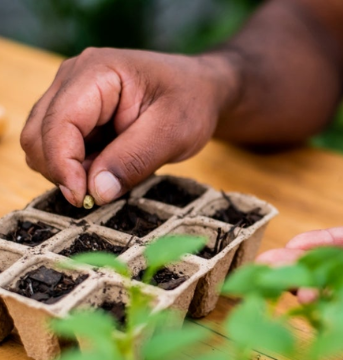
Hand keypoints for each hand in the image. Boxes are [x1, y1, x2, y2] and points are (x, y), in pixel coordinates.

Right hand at [21, 48, 237, 205]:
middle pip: (39, 135)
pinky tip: (108, 169)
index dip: (63, 166)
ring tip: (112, 175)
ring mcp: (71, 97)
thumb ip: (134, 160)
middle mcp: (73, 80)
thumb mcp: (172, 133)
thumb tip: (96, 192)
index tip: (84, 198)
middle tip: (101, 192)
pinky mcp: (77, 115)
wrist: (199, 90)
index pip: (58, 124)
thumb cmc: (190, 103)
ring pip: (44, 145)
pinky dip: (77, 168)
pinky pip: (60, 149)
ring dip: (69, 172)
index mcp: (96, 73)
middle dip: (63, 172)